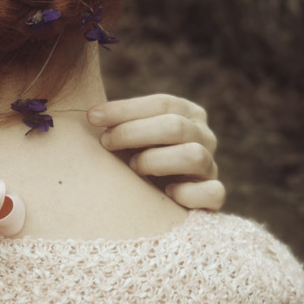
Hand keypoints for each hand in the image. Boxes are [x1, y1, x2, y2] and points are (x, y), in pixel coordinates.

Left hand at [87, 94, 225, 210]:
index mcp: (187, 114)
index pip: (162, 104)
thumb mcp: (129, 135)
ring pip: (193, 156)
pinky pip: (212, 192)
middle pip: (176, 127)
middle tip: (105, 143)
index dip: (125, 109)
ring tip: (132, 168)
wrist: (151, 199)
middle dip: (134, 133)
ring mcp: (210, 167)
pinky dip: (187, 193)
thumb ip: (118, 121)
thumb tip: (91, 113)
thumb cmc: (133, 157)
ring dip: (155, 160)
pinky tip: (165, 194)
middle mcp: (204, 137)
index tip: (91, 117)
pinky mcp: (213, 197)